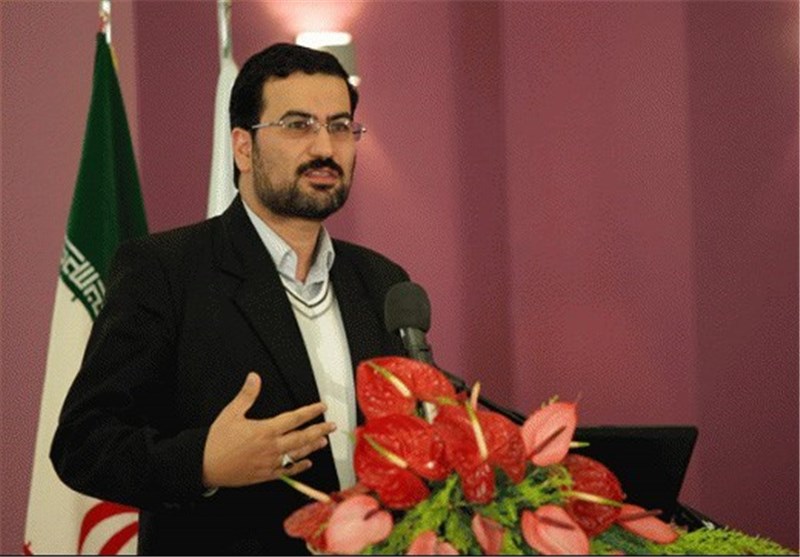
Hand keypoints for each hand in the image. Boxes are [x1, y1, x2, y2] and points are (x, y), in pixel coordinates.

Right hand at [202, 372, 335, 487]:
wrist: (205, 465)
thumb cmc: (217, 441)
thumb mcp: (231, 413)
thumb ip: (246, 395)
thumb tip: (254, 378)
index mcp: (265, 430)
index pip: (295, 418)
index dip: (311, 411)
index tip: (322, 407)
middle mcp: (271, 447)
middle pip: (302, 437)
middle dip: (320, 430)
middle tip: (332, 426)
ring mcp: (270, 462)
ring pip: (298, 454)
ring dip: (312, 447)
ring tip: (323, 441)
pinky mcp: (266, 475)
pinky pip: (287, 471)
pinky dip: (299, 466)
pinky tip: (307, 463)